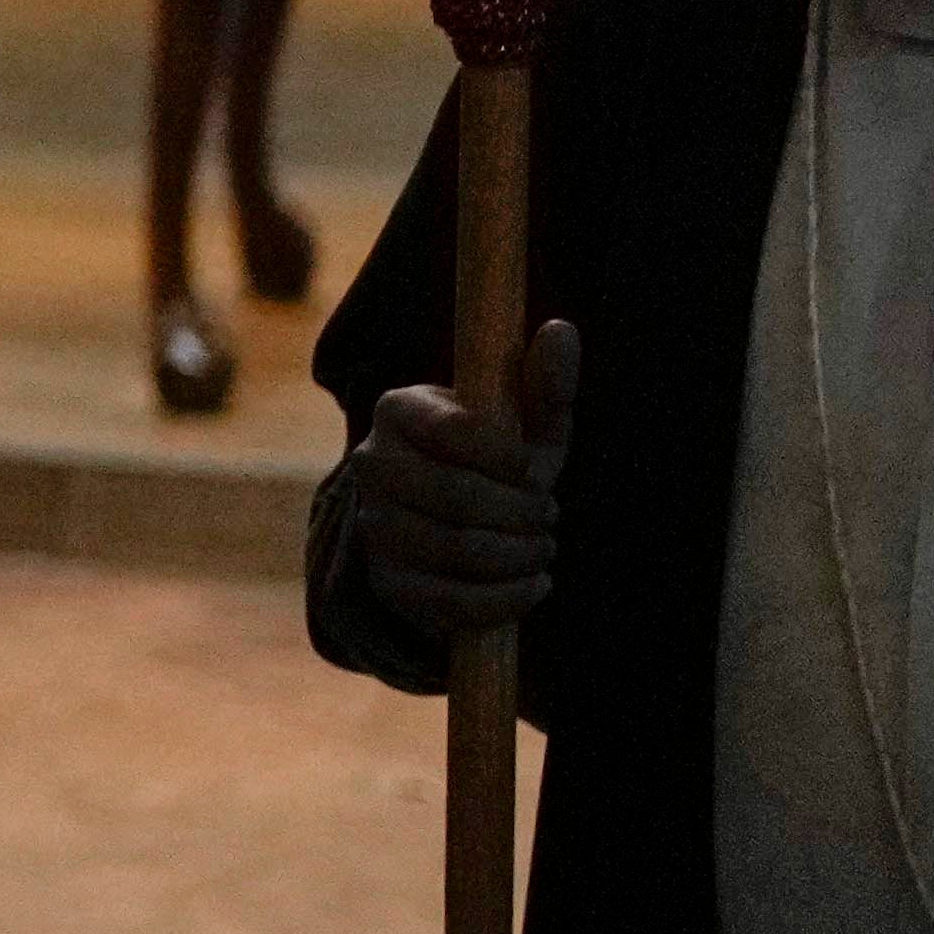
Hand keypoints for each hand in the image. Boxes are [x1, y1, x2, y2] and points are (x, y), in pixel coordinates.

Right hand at [334, 317, 578, 675]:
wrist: (451, 520)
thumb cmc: (496, 461)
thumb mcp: (523, 423)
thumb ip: (543, 383)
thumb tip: (562, 330)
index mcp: (398, 409)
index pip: (456, 433)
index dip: (509, 459)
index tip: (531, 468)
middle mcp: (372, 464)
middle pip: (460, 499)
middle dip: (525, 514)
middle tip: (550, 515)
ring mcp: (374, 526)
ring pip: (460, 551)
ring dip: (522, 555)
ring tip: (543, 547)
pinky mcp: (387, 582)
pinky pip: (451, 602)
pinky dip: (508, 598)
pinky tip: (533, 583)